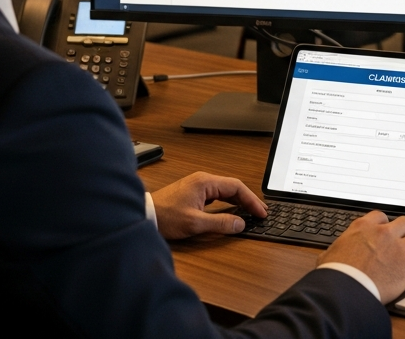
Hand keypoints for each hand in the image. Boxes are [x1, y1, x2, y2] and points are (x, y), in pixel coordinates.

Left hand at [150, 171, 266, 239]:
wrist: (144, 215)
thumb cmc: (165, 216)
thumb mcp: (195, 223)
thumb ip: (220, 223)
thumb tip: (240, 223)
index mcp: (205, 182)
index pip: (236, 187)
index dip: (251, 200)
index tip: (261, 212)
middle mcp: (203, 180)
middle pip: (233, 187)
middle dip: (248, 200)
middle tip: (261, 212)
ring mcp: (198, 186)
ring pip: (225, 191)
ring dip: (239, 200)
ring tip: (251, 211)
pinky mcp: (193, 193)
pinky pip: (217, 195)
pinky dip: (228, 201)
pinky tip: (233, 209)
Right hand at [318, 211, 404, 302]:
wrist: (346, 290)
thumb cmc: (336, 274)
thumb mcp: (330, 255)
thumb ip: (336, 250)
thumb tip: (327, 256)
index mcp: (364, 228)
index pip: (381, 216)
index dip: (387, 223)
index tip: (388, 228)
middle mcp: (383, 234)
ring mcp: (398, 249)